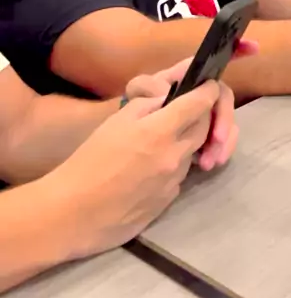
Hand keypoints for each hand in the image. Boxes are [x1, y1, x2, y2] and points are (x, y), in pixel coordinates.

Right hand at [48, 81, 221, 258]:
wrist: (75, 211)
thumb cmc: (90, 160)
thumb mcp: (116, 121)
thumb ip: (147, 106)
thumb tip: (168, 100)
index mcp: (160, 131)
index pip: (199, 104)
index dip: (207, 91)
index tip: (208, 86)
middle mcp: (175, 155)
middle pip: (204, 128)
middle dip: (202, 116)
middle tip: (187, 111)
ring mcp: (174, 181)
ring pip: (193, 152)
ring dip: (186, 142)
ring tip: (162, 140)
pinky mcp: (169, 201)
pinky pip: (180, 175)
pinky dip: (174, 165)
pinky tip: (152, 167)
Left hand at [125, 38, 257, 170]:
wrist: (118, 161)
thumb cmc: (125, 120)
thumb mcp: (133, 100)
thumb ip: (148, 88)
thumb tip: (166, 90)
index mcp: (180, 81)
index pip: (207, 65)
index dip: (233, 51)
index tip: (253, 47)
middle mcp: (195, 97)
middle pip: (221, 98)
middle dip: (225, 117)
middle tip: (216, 141)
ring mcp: (200, 119)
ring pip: (224, 122)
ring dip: (223, 139)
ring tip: (209, 162)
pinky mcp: (200, 142)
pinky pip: (219, 142)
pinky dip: (219, 150)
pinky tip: (209, 163)